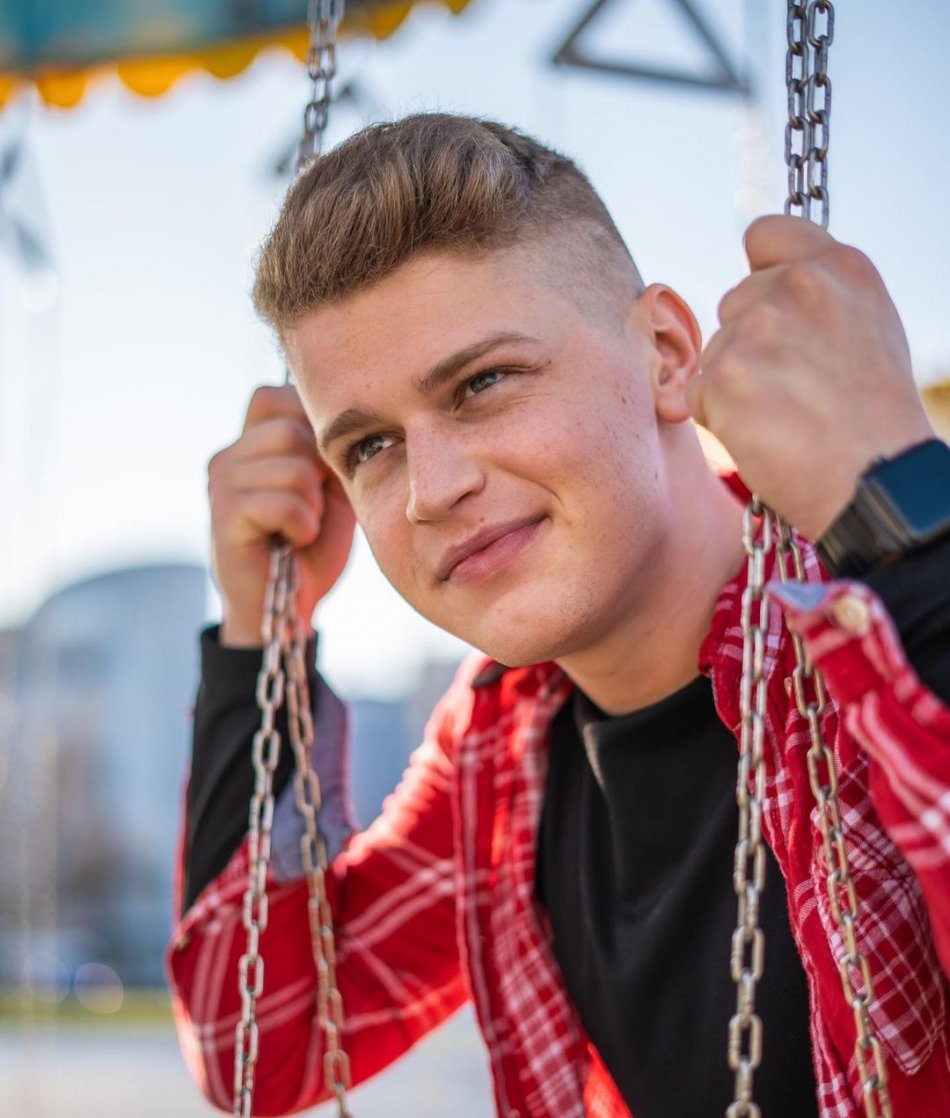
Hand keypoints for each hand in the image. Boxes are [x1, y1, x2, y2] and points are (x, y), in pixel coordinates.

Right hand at [208, 384, 355, 646]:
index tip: (319, 472)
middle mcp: (228, 456)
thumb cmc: (312, 547)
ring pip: (294, 467)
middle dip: (319, 473)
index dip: (310, 427)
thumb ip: (328, 446)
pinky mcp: (225, 515)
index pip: (275, 396)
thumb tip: (337, 416)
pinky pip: (284, 502)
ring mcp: (221, 483)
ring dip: (312, 505)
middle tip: (311, 507)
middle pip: (292, 430)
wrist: (287, 608)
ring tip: (300, 527)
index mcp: (250, 443)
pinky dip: (303, 525)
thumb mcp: (332, 486)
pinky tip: (292, 541)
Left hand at [687, 215, 933, 539]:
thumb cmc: (874, 414)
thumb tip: (760, 280)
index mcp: (839, 267)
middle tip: (794, 386)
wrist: (874, 479)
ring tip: (785, 414)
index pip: (764, 234)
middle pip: (735, 301)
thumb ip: (817, 292)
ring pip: (715, 351)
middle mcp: (796, 288)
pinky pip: (697, 394)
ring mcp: (756, 332)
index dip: (760, 270)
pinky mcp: (723, 380)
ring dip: (735, 383)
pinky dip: (719, 419)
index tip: (769, 302)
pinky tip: (763, 434)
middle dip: (750, 342)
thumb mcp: (868, 326)